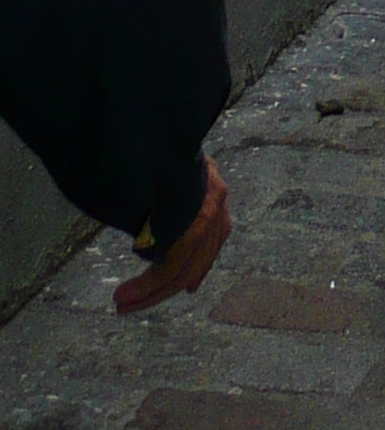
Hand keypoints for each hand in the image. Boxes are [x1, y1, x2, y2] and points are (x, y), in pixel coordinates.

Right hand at [114, 159, 229, 313]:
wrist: (162, 125)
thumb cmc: (157, 144)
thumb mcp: (169, 165)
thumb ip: (169, 194)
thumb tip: (150, 224)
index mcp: (214, 189)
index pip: (212, 238)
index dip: (198, 266)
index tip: (187, 287)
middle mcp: (217, 201)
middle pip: (194, 260)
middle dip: (161, 288)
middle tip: (129, 303)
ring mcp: (209, 211)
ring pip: (180, 268)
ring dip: (148, 293)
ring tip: (121, 303)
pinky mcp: (195, 223)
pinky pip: (169, 266)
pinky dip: (146, 286)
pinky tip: (127, 294)